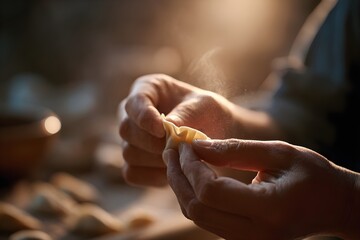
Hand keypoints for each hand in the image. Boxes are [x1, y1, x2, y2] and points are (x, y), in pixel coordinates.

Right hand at [118, 74, 237, 186]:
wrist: (216, 135)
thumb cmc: (209, 113)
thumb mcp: (205, 107)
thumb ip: (186, 114)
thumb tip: (167, 126)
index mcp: (147, 89)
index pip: (134, 101)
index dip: (144, 116)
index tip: (162, 128)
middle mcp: (132, 113)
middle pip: (126, 129)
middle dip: (153, 142)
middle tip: (178, 147)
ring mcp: (130, 139)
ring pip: (128, 153)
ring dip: (156, 159)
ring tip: (180, 156)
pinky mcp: (133, 163)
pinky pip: (132, 173)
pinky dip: (153, 175)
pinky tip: (173, 169)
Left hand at [163, 139, 358, 239]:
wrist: (333, 205)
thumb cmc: (313, 175)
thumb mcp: (279, 153)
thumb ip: (236, 150)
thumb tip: (197, 145)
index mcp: (269, 209)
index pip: (211, 192)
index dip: (191, 166)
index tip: (185, 143)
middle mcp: (256, 234)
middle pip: (196, 209)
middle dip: (178, 177)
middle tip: (171, 150)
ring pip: (197, 216)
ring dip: (182, 187)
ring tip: (177, 160)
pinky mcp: (243, 239)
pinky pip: (207, 219)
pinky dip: (194, 196)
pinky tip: (192, 175)